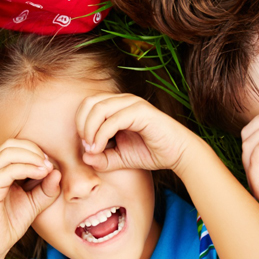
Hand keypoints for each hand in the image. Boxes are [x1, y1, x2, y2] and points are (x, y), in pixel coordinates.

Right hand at [0, 139, 61, 258]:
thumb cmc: (10, 223)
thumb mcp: (34, 203)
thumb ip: (46, 188)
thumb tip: (57, 171)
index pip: (15, 146)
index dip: (35, 150)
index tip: (51, 164)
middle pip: (11, 144)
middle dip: (33, 149)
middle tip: (49, 163)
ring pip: (9, 152)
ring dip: (32, 156)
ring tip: (46, 168)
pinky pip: (8, 170)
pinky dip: (27, 168)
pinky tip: (40, 174)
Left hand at [75, 93, 196, 173]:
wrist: (178, 154)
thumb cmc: (150, 152)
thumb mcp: (120, 158)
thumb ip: (102, 158)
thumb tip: (84, 157)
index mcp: (117, 106)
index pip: (88, 105)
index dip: (80, 124)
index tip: (85, 146)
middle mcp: (123, 100)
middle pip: (90, 102)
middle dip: (81, 124)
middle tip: (86, 146)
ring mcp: (133, 104)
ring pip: (99, 107)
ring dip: (89, 129)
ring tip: (93, 148)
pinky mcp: (141, 112)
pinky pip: (113, 119)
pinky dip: (101, 134)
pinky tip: (100, 148)